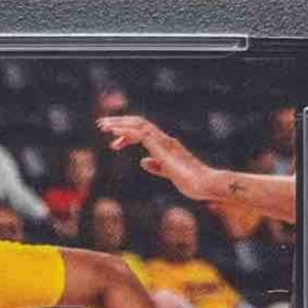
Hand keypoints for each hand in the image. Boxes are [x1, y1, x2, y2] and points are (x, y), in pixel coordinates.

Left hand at [97, 115, 214, 201]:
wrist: (205, 185)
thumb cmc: (193, 183)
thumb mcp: (170, 174)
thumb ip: (157, 167)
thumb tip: (143, 161)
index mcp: (166, 145)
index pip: (143, 131)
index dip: (126, 133)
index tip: (112, 140)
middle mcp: (164, 140)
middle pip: (139, 123)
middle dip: (119, 122)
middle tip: (101, 125)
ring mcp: (164, 142)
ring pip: (138, 125)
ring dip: (119, 124)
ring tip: (102, 126)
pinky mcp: (162, 148)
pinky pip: (141, 134)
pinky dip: (125, 131)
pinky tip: (113, 134)